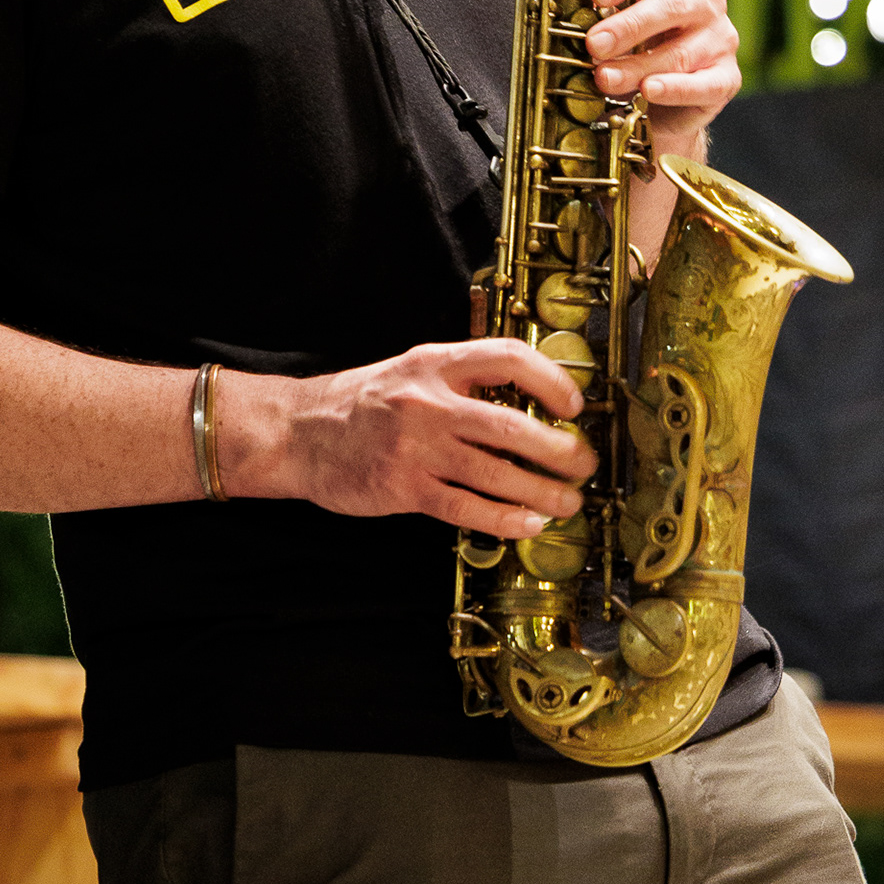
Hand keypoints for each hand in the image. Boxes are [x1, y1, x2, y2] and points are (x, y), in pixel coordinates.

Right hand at [228, 340, 598, 537]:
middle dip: (560, 449)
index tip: (575, 405)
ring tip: (568, 502)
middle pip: (512, 425)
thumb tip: (530, 393)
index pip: (508, 359)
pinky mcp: (404, 488)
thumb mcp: (414, 369)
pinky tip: (528, 524)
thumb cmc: (364, 402)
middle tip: (584, 464)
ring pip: (495, 472)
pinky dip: (503, 519)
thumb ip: (464, 376)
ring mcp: (417, 448)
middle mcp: (430, 402)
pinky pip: (465, 508)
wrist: (299, 433)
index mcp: (437, 363)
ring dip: (542, 491)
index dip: (552, 380)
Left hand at [585, 0, 739, 149]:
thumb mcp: (594, 8)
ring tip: (603, 78)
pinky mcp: (724, 78)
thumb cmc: (625, 41)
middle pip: (673, 3)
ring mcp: (718, 38)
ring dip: (639, 65)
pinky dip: (676, 88)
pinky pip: (705, 83)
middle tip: (593, 44)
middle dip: (629, 25)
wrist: (657, 100)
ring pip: (681, 50)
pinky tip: (649, 91)